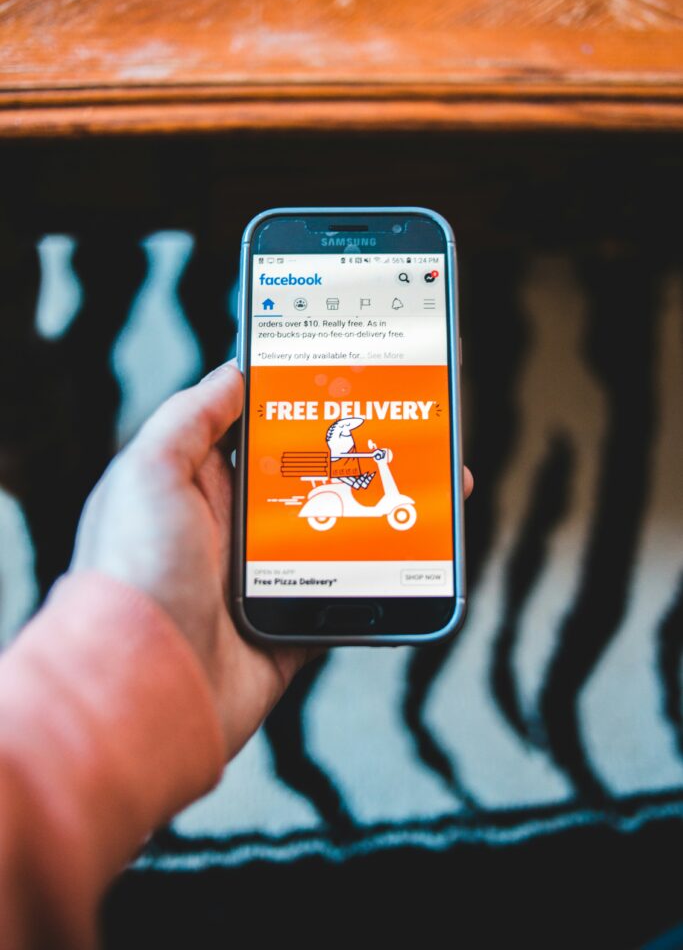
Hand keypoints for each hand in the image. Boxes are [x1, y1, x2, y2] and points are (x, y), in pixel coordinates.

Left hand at [71, 364, 472, 759]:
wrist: (142, 690)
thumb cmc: (132, 573)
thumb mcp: (147, 474)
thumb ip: (189, 419)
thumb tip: (234, 371)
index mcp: (202, 489)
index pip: (260, 435)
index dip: (302, 408)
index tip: (350, 381)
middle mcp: (237, 531)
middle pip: (312, 482)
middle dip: (359, 458)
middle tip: (410, 432)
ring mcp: (268, 580)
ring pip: (340, 535)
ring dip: (385, 514)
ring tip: (434, 488)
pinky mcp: (294, 626)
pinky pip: (350, 595)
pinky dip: (384, 577)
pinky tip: (421, 554)